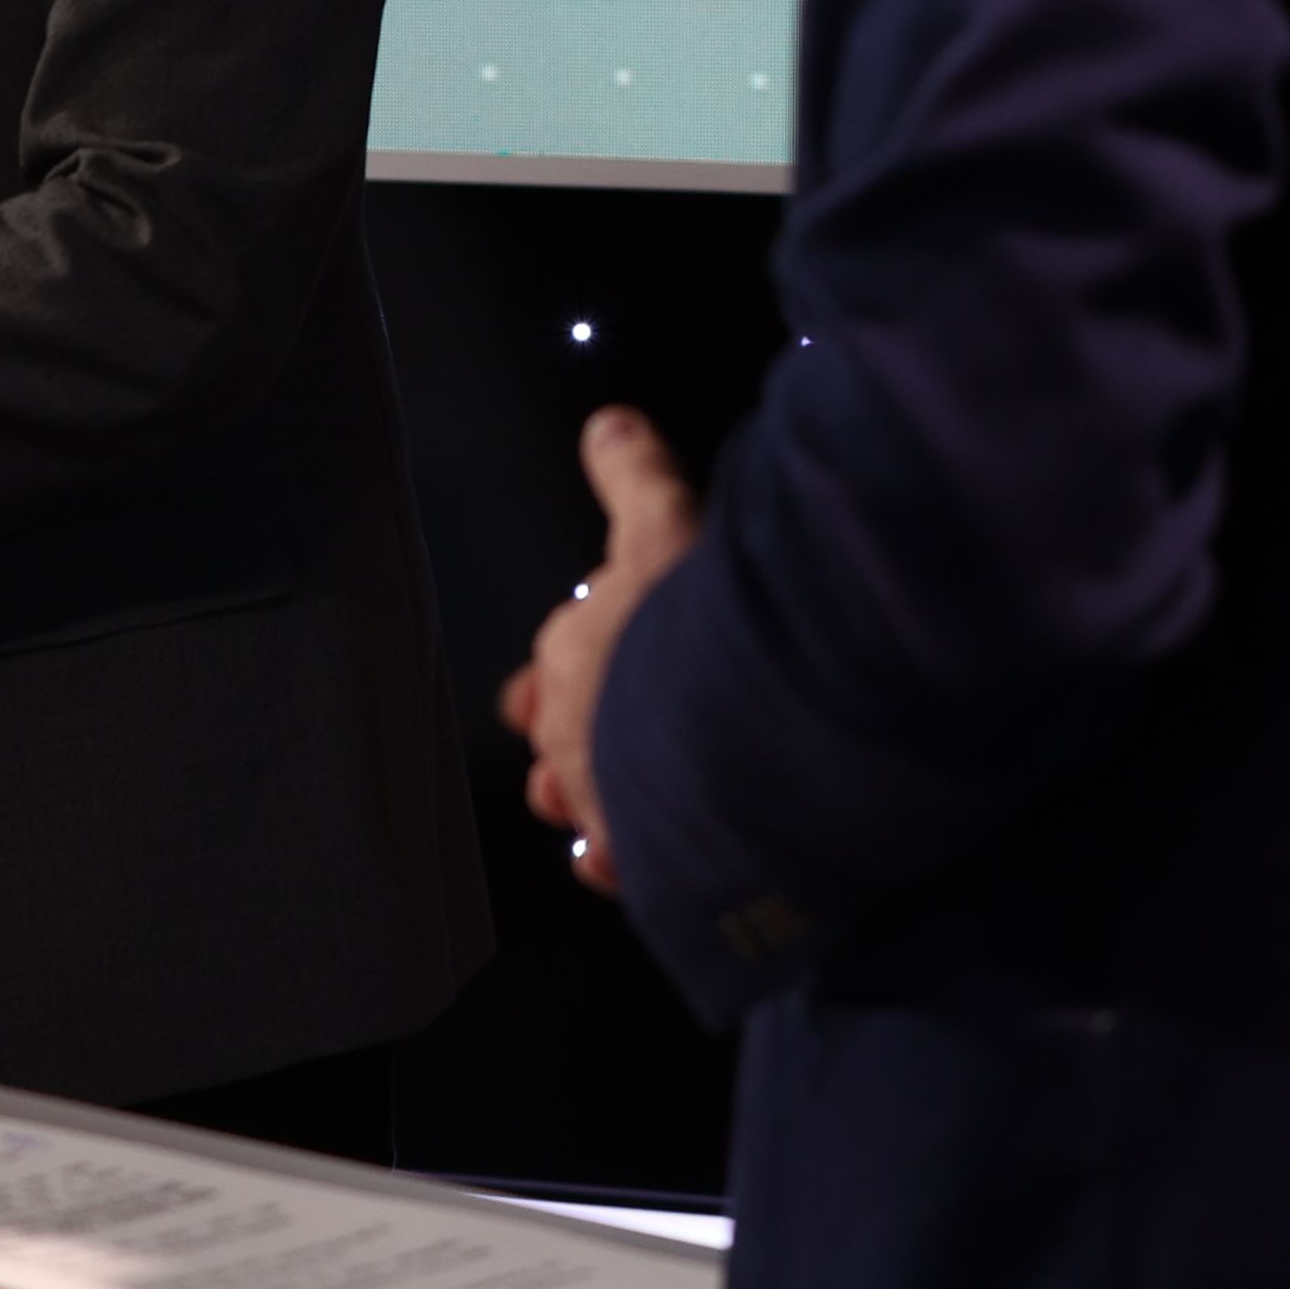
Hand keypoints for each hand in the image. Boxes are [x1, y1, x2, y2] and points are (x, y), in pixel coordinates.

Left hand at [499, 407, 707, 899]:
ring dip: (603, 796)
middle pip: (569, 733)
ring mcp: (605, 796)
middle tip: (631, 720)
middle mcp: (576, 729)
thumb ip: (633, 475)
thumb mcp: (664, 523)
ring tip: (630, 793)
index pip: (561, 656)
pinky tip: (638, 857)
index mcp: (574, 650)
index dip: (590, 654)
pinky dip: (625, 860)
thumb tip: (609, 425)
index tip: (614, 648)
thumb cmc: (694, 625)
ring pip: (589, 800)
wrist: (728, 722)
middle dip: (589, 729)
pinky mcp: (639, 854)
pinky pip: (618, 863)